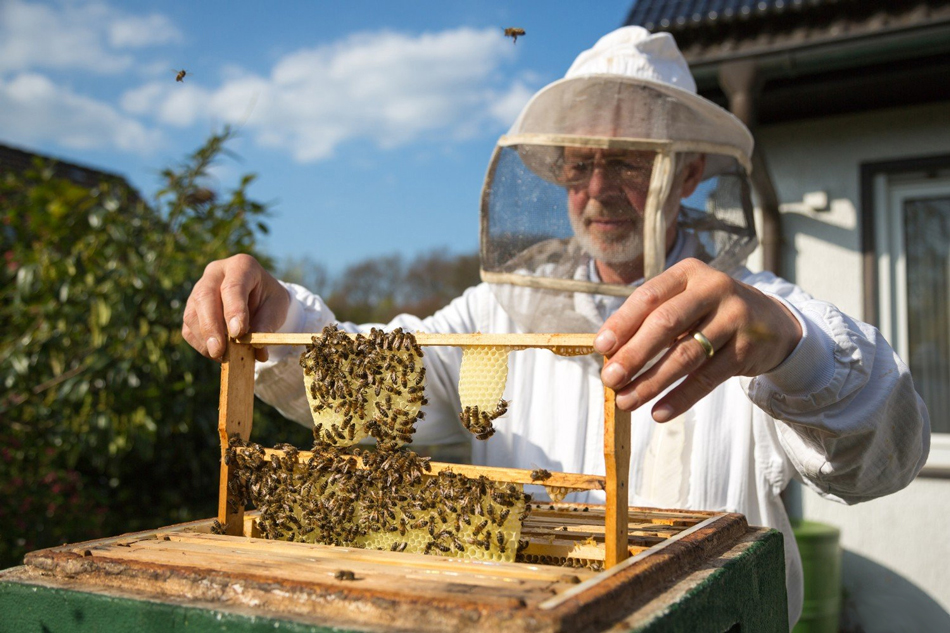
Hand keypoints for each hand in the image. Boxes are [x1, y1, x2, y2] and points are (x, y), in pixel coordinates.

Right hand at [182, 254, 289, 361]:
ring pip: (192, 314)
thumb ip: (267, 325)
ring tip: (222, 356)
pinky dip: (201, 344)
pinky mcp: (192, 308)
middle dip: (211, 326)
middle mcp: (215, 273)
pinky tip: (216, 354)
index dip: (234, 310)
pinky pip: (188, 328)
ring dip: (205, 339)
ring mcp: (199, 289)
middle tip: (219, 350)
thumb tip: (257, 348)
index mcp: (241, 266)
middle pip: (205, 297)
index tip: (238, 333)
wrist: (259, 297)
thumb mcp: (276, 308)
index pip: (233, 286)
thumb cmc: (268, 300)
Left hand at [593, 258, 801, 419]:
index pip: (649, 296)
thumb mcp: (684, 304)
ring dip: (652, 382)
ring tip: (627, 401)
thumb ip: (650, 321)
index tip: (601, 347)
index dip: (622, 322)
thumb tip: (610, 355)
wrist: (772, 323)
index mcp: (688, 273)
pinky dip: (681, 398)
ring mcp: (734, 317)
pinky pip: (708, 378)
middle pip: (666, 323)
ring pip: (686, 354)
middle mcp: (714, 288)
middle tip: (610, 379)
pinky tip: (659, 412)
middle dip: (634, 354)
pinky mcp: (747, 347)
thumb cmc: (709, 313)